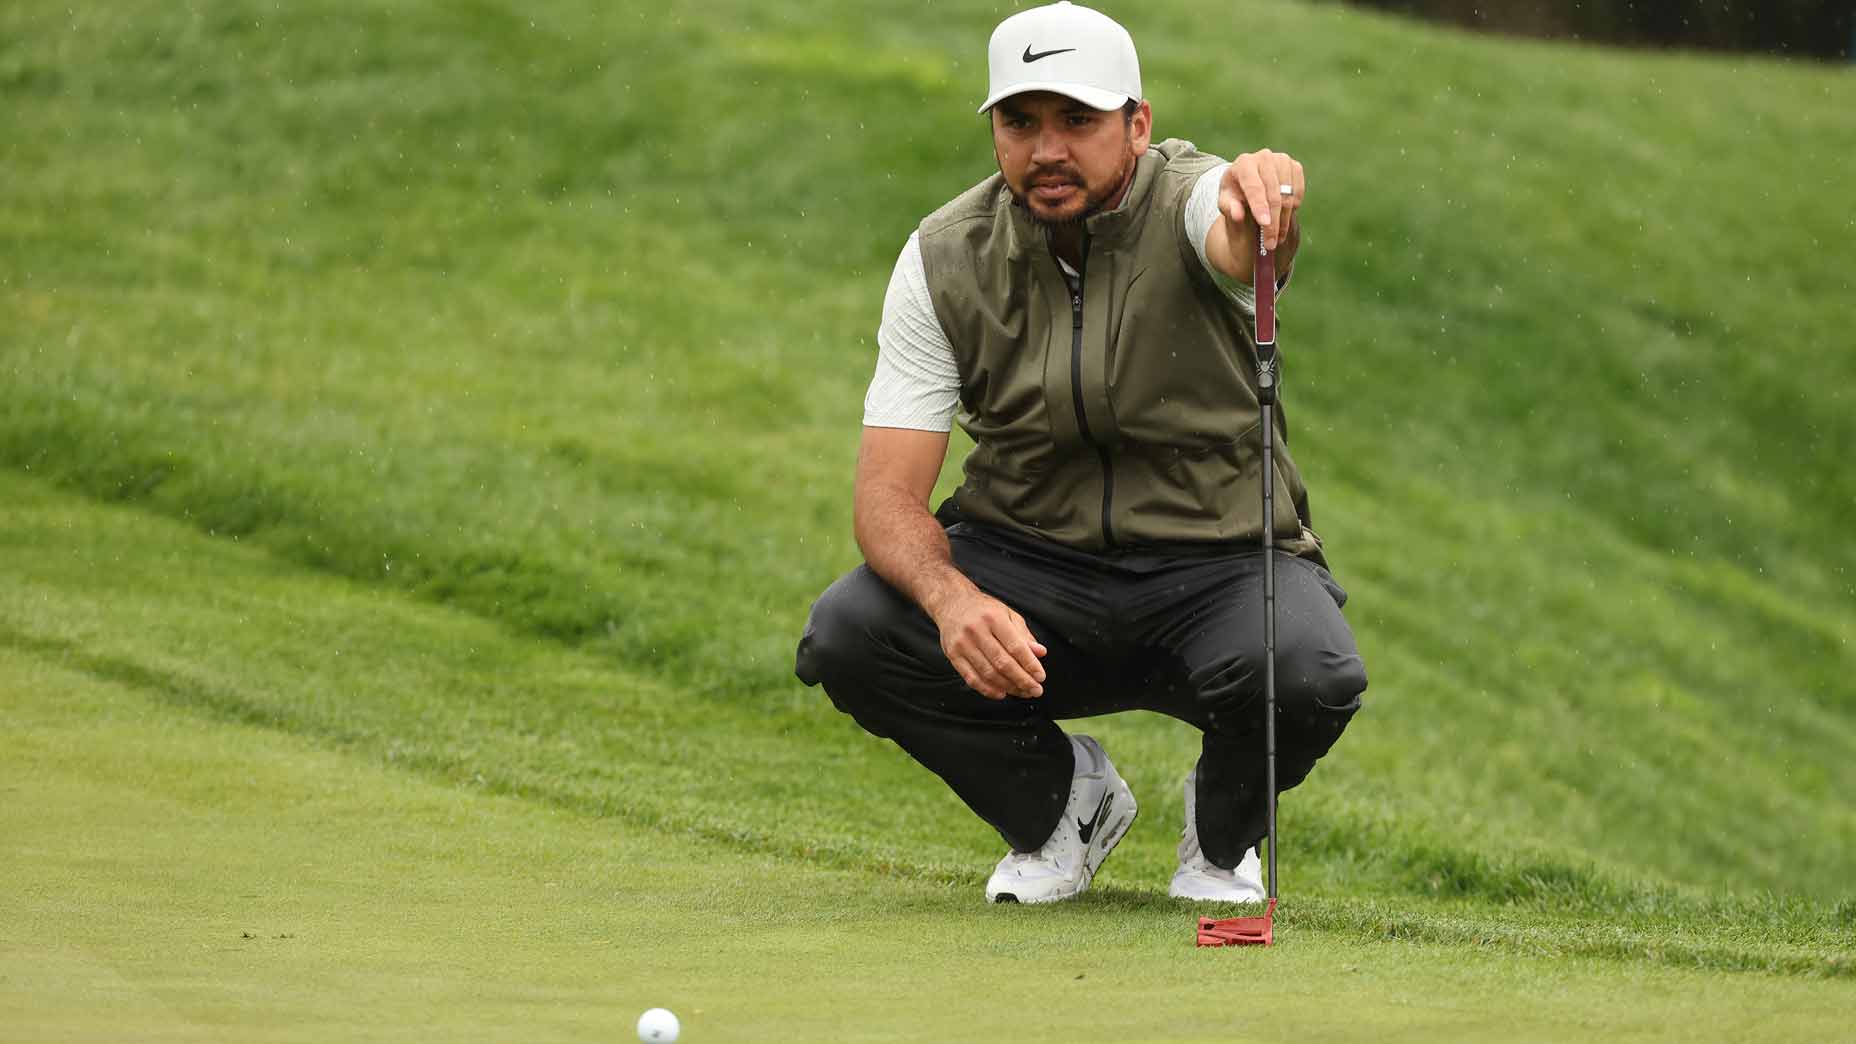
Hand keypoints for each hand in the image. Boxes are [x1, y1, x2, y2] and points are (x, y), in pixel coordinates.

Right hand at [930, 589, 1047, 699]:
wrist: (951, 602)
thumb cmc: (983, 609)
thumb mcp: (1007, 614)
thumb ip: (1024, 635)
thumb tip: (1040, 653)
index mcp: (994, 618)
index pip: (1016, 646)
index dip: (1030, 664)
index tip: (1041, 677)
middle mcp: (976, 630)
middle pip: (1002, 663)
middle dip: (1022, 680)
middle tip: (1035, 690)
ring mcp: (962, 644)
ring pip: (988, 673)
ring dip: (1008, 687)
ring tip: (1022, 692)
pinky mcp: (952, 654)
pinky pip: (971, 678)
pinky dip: (988, 689)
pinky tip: (1001, 693)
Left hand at [1218, 148, 1304, 255]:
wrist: (1248, 185)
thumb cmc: (1235, 195)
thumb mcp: (1226, 203)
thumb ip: (1230, 209)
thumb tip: (1238, 215)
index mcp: (1243, 163)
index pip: (1254, 187)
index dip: (1260, 206)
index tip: (1264, 224)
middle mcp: (1264, 157)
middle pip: (1273, 194)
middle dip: (1273, 222)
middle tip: (1270, 243)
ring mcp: (1282, 160)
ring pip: (1288, 195)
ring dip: (1284, 220)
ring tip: (1277, 238)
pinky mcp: (1295, 166)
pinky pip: (1298, 192)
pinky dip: (1293, 207)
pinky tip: (1283, 217)